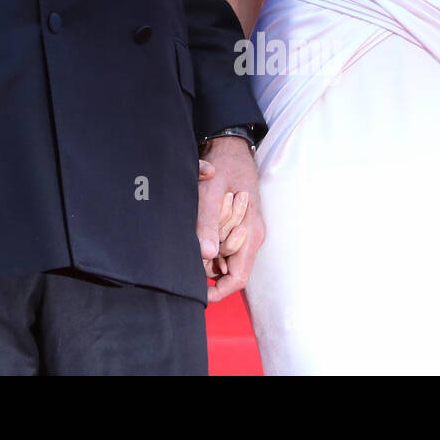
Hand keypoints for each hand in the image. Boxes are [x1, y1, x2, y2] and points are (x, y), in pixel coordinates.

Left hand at [198, 137, 263, 301]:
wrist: (232, 145)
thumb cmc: (224, 165)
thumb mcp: (212, 191)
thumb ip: (208, 222)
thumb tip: (206, 256)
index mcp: (251, 233)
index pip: (238, 278)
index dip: (218, 291)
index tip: (197, 294)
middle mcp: (251, 235)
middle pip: (228, 268)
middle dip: (207, 265)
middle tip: (187, 249)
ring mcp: (246, 229)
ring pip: (224, 254)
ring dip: (207, 248)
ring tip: (194, 229)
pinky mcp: (238, 221)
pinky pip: (222, 239)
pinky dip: (209, 236)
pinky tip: (199, 221)